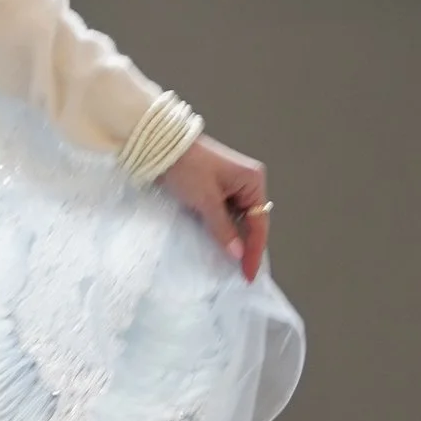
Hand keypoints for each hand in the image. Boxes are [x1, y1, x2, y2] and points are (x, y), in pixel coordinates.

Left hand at [159, 135, 271, 281]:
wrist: (160, 145)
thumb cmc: (187, 168)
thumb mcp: (206, 201)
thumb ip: (223, 229)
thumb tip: (237, 254)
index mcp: (253, 181)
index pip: (259, 223)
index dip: (254, 251)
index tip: (248, 275)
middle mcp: (247, 182)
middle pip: (251, 222)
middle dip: (245, 246)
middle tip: (240, 274)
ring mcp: (232, 184)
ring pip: (237, 219)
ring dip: (231, 238)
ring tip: (228, 264)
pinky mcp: (216, 187)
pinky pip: (224, 214)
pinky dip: (220, 229)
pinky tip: (216, 244)